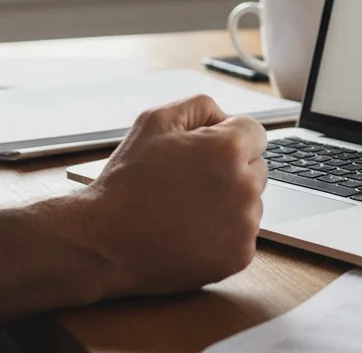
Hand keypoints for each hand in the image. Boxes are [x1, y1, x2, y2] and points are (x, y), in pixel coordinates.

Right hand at [74, 94, 267, 296]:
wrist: (105, 242)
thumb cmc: (129, 180)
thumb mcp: (156, 120)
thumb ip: (201, 106)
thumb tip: (226, 117)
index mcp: (228, 148)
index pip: (255, 131)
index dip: (227, 137)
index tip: (204, 152)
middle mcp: (245, 186)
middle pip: (257, 166)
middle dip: (233, 167)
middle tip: (192, 179)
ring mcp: (245, 225)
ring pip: (252, 201)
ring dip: (231, 200)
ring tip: (188, 206)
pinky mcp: (239, 255)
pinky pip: (244, 233)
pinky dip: (225, 231)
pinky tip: (193, 229)